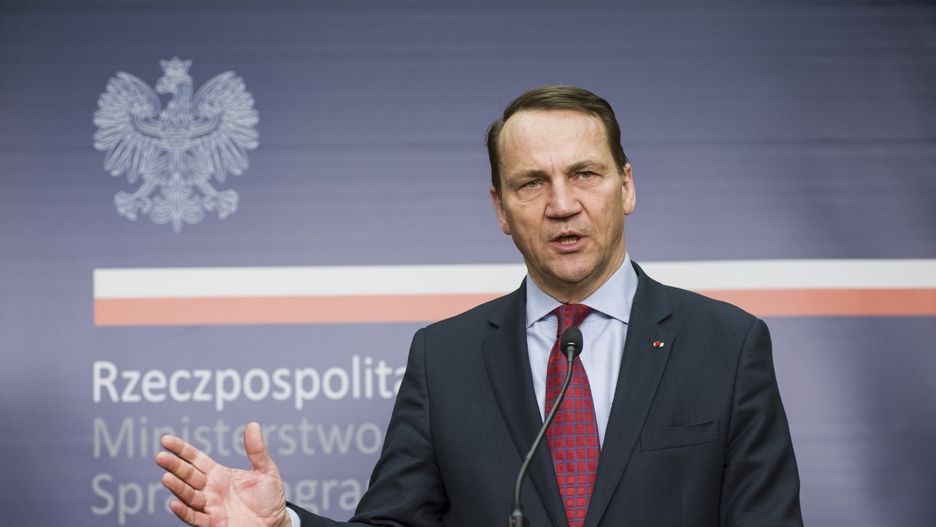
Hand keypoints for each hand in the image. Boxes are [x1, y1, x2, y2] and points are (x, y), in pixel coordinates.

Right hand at [156, 422, 290, 526]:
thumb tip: (252, 425)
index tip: (166, 440)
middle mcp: (210, 489)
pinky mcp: (214, 523)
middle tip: (160, 457)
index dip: (181, 450)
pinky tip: (174, 504)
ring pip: (189, 496)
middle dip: (174, 466)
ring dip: (177, 488)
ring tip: (166, 478)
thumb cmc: (269, 497)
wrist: (275, 523)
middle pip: (188, 475)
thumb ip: (257, 450)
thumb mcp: (265, 470)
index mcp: (219, 474)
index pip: (195, 459)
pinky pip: (196, 517)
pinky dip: (184, 511)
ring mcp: (210, 506)